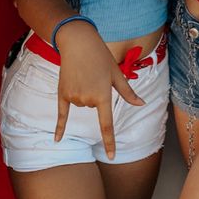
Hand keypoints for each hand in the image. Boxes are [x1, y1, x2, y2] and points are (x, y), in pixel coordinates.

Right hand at [53, 22, 143, 159]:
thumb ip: (128, 92)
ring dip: (85, 92)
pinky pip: (62, 114)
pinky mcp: (62, 93)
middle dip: (96, 93)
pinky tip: (57, 140)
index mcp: (103, 95)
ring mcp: (73, 97)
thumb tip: (141, 104)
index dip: (110, 142)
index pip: (107, 125)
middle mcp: (87, 99)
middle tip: (95, 74)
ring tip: (85, 73)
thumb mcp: (117, 73)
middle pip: (94, 106)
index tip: (111, 156)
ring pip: (83, 103)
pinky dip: (60, 127)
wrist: (77, 42)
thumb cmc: (100, 56)